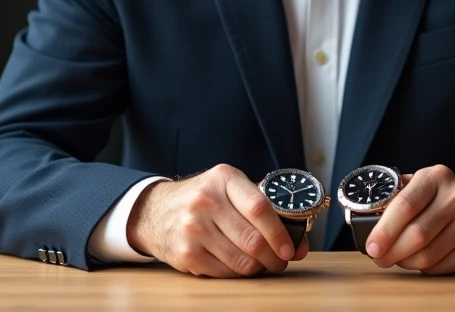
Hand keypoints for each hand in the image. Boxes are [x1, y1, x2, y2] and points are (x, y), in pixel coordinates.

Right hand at [126, 163, 309, 277]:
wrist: (155, 211)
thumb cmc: (203, 199)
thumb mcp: (228, 188)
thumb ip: (263, 207)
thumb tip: (299, 242)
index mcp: (223, 179)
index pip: (259, 207)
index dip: (280, 232)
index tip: (291, 247)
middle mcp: (205, 201)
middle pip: (253, 240)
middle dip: (275, 257)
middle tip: (281, 261)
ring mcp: (193, 228)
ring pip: (242, 261)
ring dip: (259, 268)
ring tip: (262, 264)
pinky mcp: (186, 253)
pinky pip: (225, 273)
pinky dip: (239, 274)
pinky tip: (239, 266)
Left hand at [365, 165, 454, 274]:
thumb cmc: (438, 196)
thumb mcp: (419, 185)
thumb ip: (394, 198)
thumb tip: (361, 222)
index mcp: (435, 177)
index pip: (405, 205)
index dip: (385, 230)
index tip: (372, 246)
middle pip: (417, 234)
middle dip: (392, 252)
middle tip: (379, 258)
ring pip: (429, 254)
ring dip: (406, 262)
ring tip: (398, 259)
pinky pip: (443, 266)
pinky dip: (426, 268)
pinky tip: (419, 261)